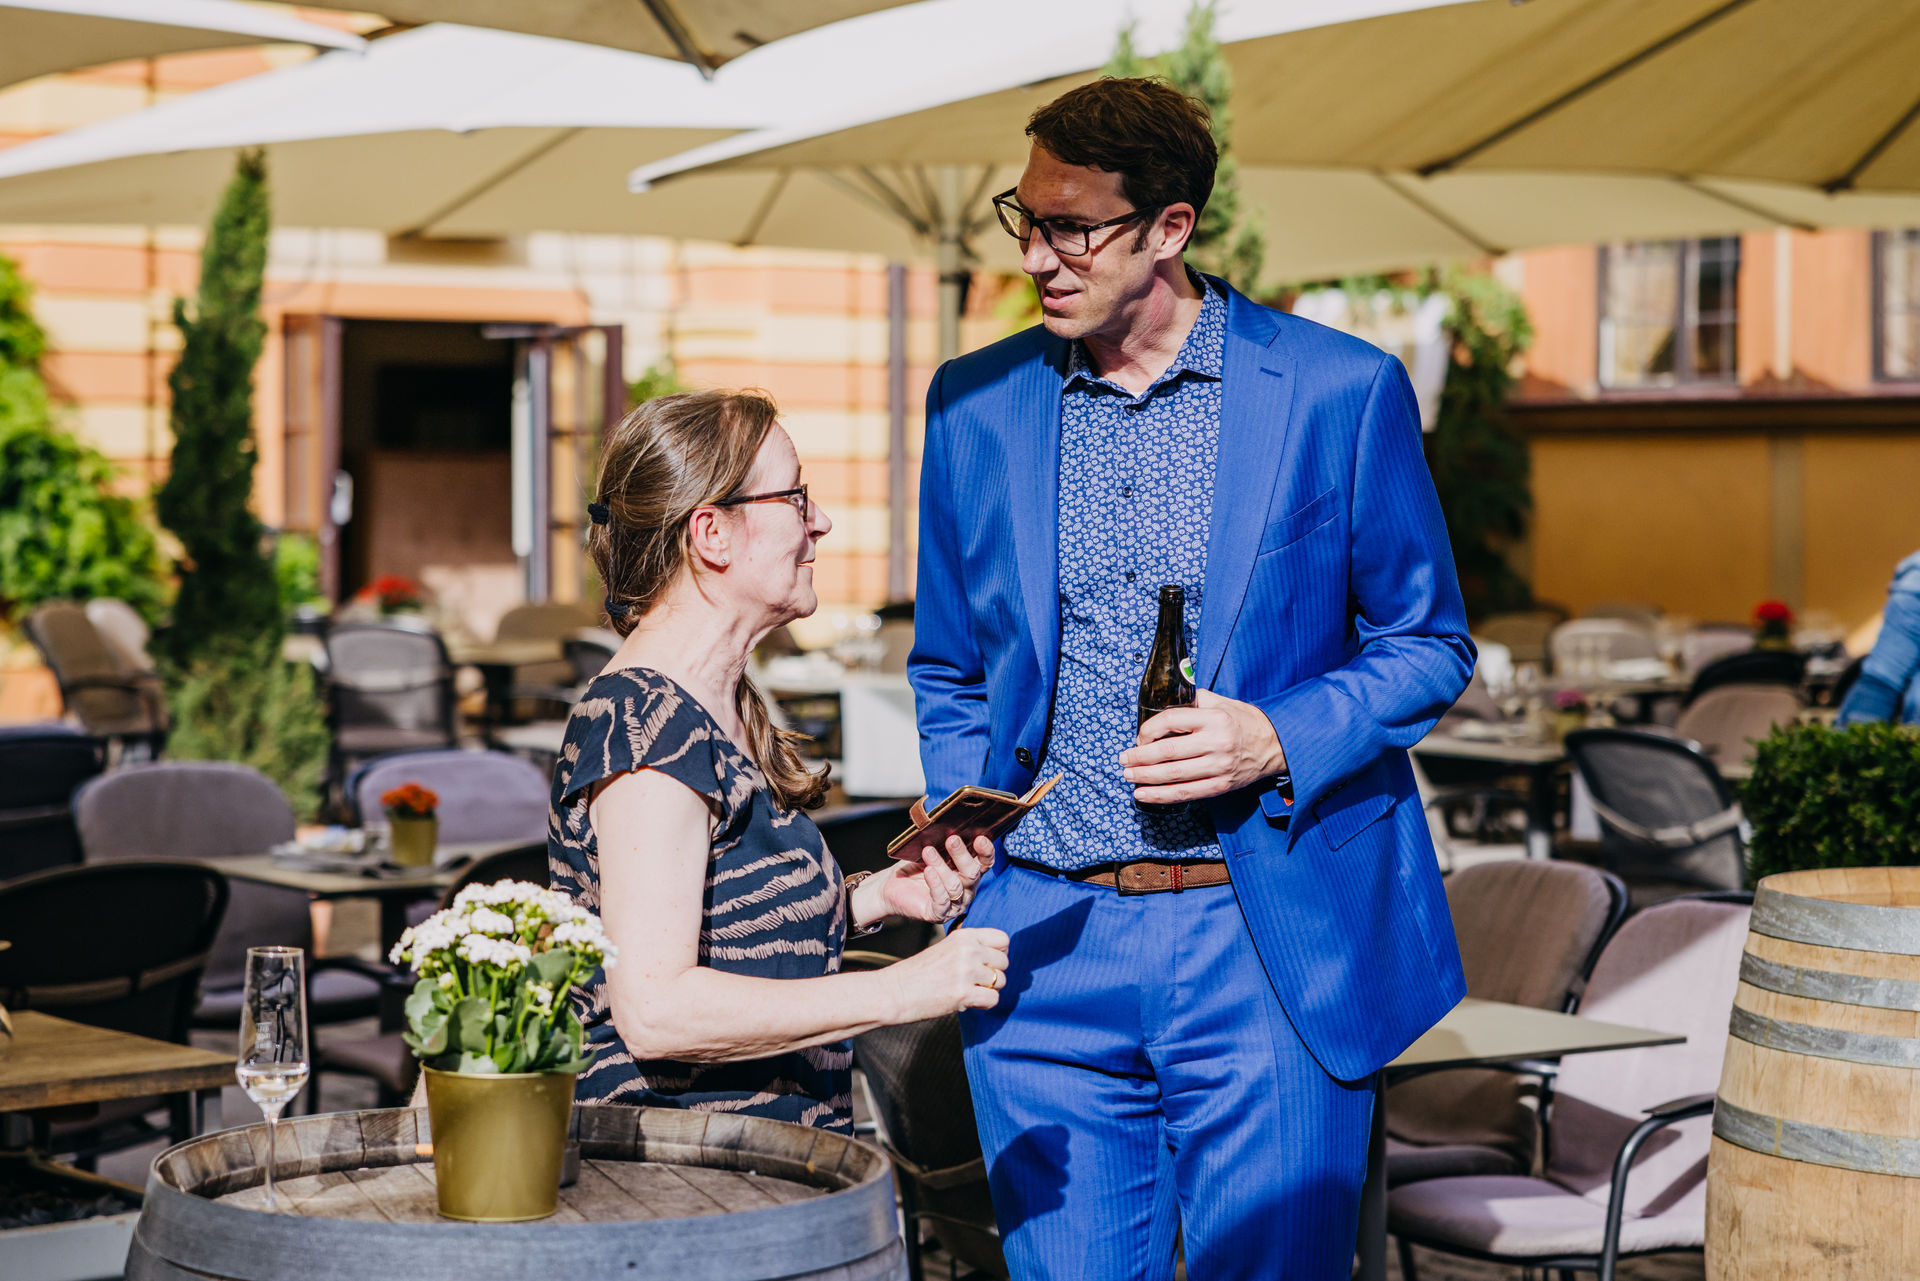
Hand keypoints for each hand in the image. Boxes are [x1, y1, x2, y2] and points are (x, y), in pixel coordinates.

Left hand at [879, 833, 993, 923]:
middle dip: (962, 855)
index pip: (985, 863)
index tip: (979, 838)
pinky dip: (935, 885)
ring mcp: (955, 904)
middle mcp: (966, 889)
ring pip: (955, 885)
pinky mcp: (939, 914)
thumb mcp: (930, 851)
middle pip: (972, 873)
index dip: (986, 851)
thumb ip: (942, 843)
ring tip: (928, 851)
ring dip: (941, 867)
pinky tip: (928, 871)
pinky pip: (942, 901)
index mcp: (968, 872)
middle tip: (952, 839)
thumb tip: (950, 827)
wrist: (892, 886)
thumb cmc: (914, 867)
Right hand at [884, 926, 1009, 1021]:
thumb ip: (970, 948)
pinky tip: (968, 1002)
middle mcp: (968, 950)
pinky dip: (984, 1004)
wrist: (895, 991)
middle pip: (1004, 961)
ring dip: (988, 990)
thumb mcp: (946, 948)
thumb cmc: (920, 973)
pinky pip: (993, 999)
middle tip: (976, 981)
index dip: (999, 952)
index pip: (1002, 939)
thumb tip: (1000, 955)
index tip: (988, 962)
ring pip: (1001, 981)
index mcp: (964, 936)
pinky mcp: (963, 994)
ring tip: (968, 991)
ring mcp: (966, 972)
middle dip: (995, 973)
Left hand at [1121, 688, 1285, 804]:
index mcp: (1214, 718)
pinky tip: (1144, 794)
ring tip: (1128, 776)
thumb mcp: (1221, 702)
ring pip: (1174, 776)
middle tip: (1123, 758)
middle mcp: (1216, 743)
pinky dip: (1162, 796)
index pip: (1171, 720)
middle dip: (1140, 757)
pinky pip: (1186, 793)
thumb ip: (1193, 700)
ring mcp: (1219, 767)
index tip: (1139, 735)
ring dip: (1146, 777)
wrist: (1275, 744)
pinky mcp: (1221, 786)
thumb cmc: (1244, 721)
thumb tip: (1161, 700)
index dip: (1149, 729)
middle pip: (1169, 752)